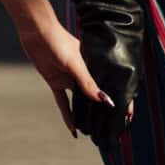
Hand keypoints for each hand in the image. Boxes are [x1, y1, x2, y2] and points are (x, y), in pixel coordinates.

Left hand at [17, 13, 111, 137]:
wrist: (36, 31)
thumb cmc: (59, 41)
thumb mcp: (75, 63)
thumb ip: (88, 82)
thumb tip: (105, 100)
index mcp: (93, 65)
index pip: (110, 86)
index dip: (119, 99)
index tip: (128, 115)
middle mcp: (83, 73)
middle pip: (95, 96)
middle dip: (103, 112)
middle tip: (112, 128)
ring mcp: (69, 78)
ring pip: (80, 102)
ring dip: (86, 115)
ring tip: (94, 132)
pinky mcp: (55, 81)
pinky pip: (63, 102)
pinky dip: (67, 116)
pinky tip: (73, 129)